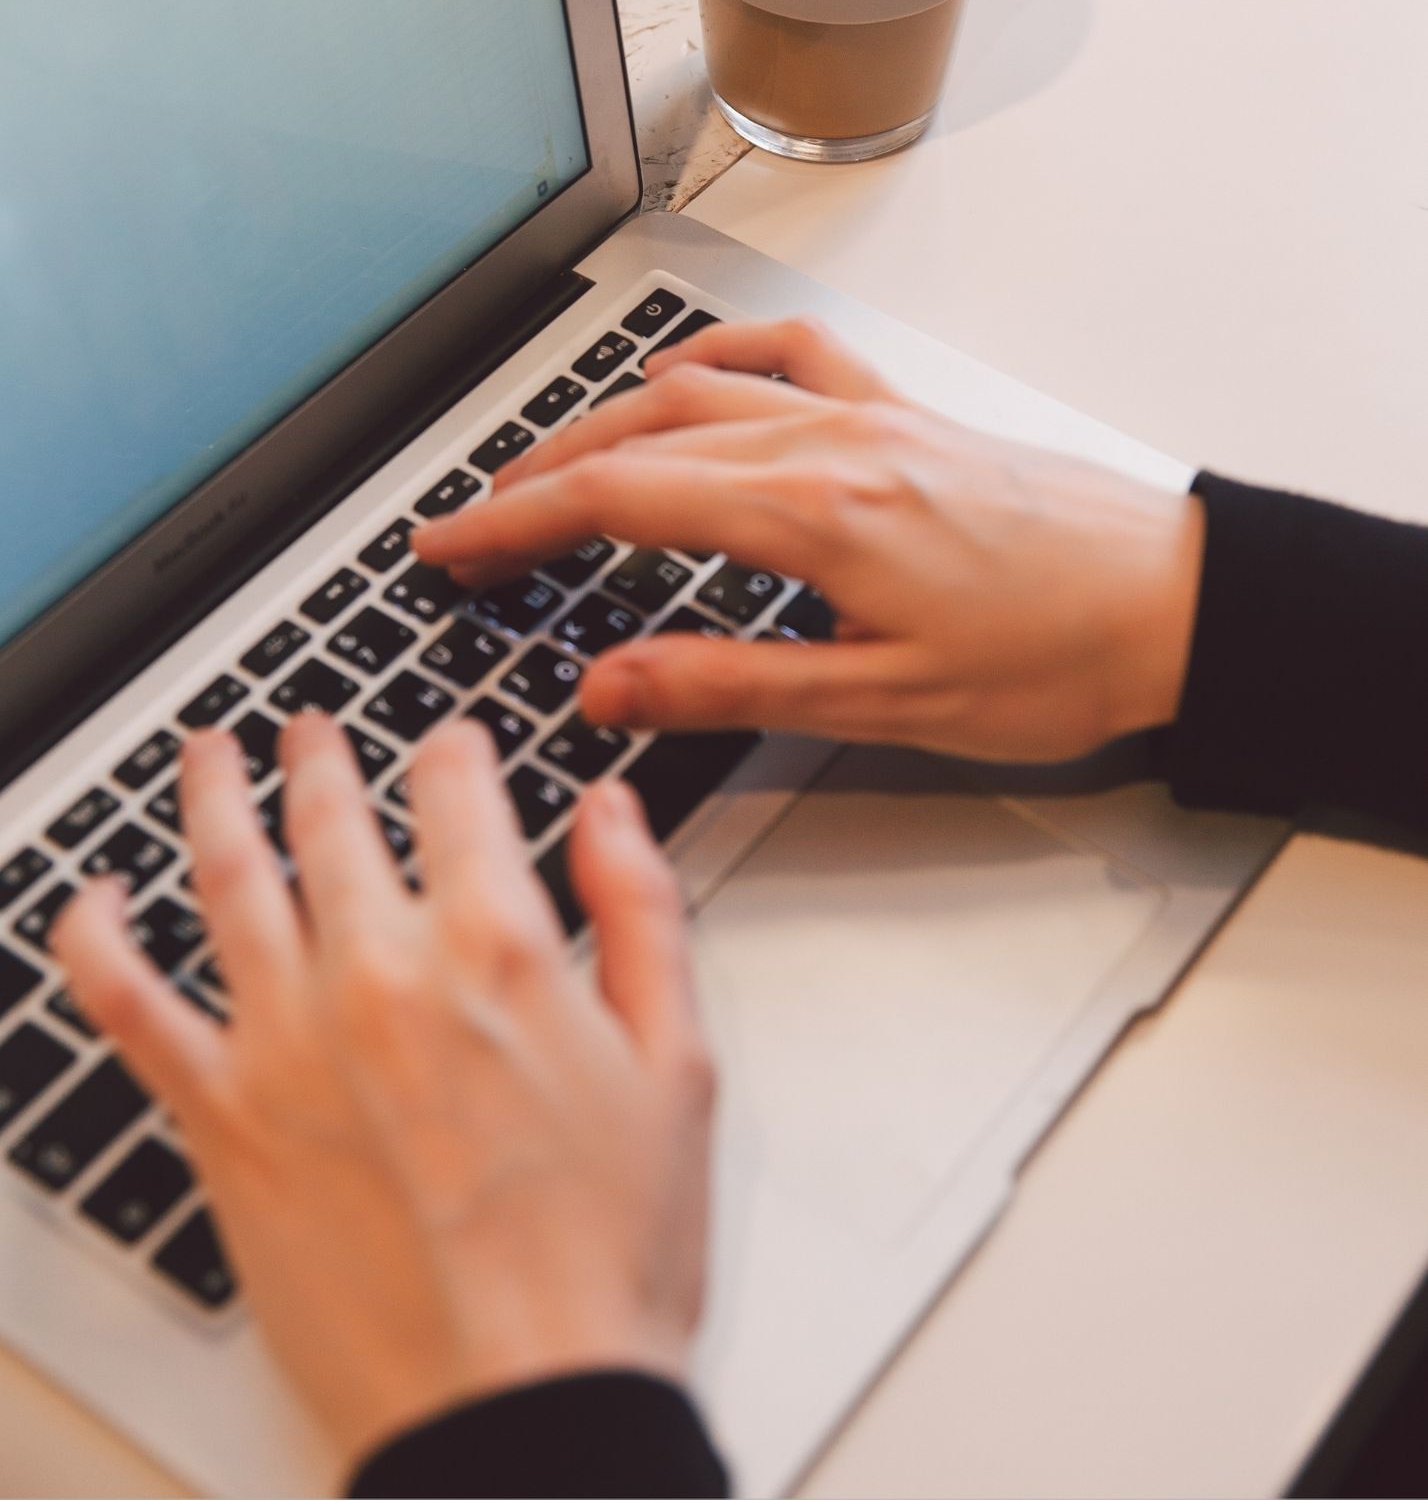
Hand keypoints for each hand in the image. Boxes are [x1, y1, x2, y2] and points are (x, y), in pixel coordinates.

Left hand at [52, 717, 712, 1472]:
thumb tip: (609, 811)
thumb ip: (640, 912)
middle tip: (311, 729)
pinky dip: (97, 938)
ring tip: (209, 753)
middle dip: (323, 755)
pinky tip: (93, 899)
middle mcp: (379, 972)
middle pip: (331, 816)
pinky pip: (129, 1006)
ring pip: (226, 876)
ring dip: (212, 796)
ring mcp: (287, 1041)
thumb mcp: (677, 1065)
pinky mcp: (223, 1121)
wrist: (521, 1404)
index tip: (449, 744)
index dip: (452, 748)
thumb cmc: (606, 1256)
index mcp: (498, 946)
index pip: (455, 789)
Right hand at [412, 318, 1204, 763]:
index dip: (514, 524)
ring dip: (605, 421)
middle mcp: (830, 442)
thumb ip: (729, 685)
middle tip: (471, 522)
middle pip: (639, 435)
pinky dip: (718, 360)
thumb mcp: (879, 701)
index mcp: (813, 513)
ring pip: (698, 391)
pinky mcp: (902, 411)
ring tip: (545, 466)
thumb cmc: (1054, 657)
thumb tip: (608, 685)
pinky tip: (686, 379)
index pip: (619, 501)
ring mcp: (866, 414)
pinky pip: (789, 355)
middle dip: (536, 476)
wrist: (1176, 601)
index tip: (448, 546)